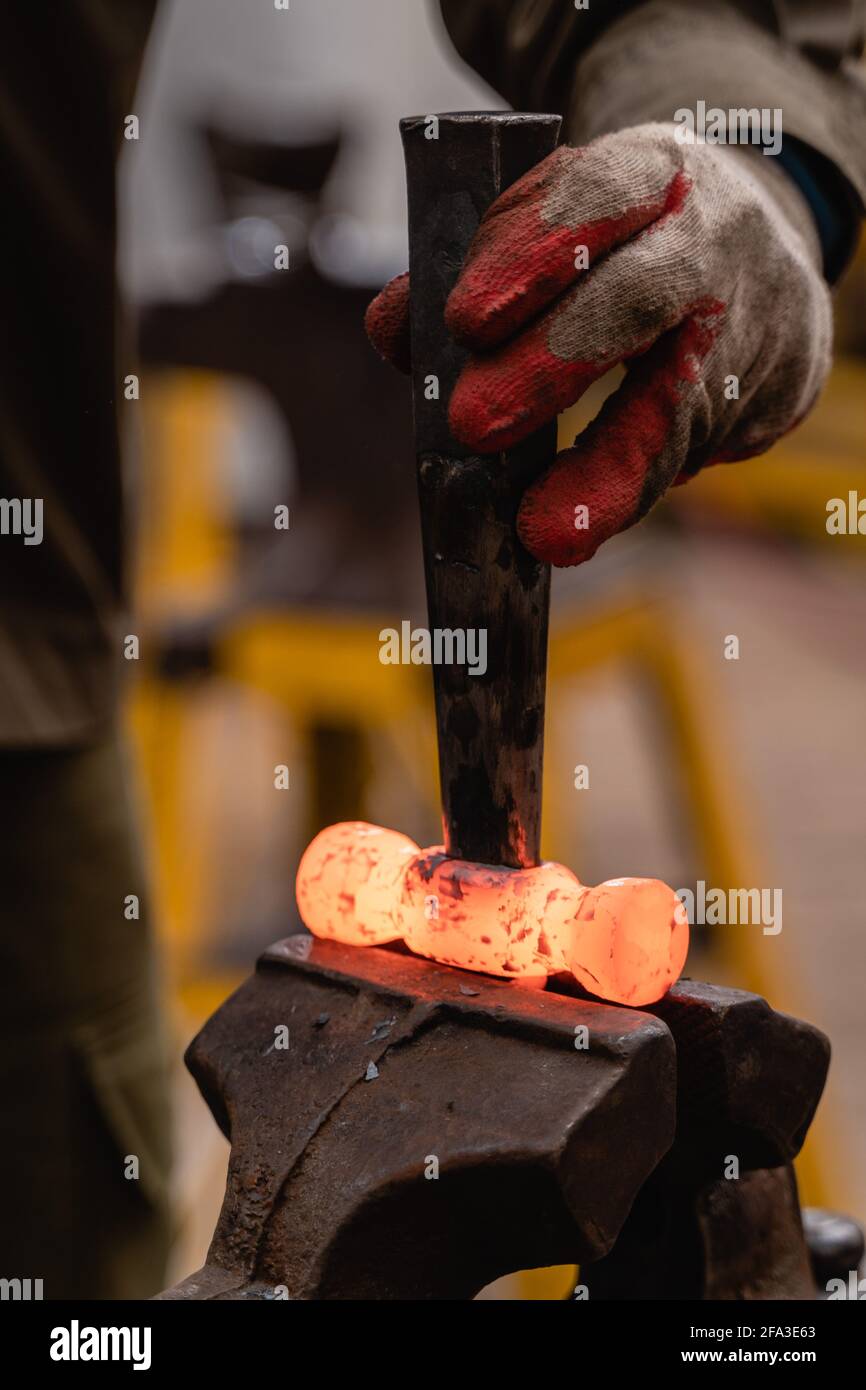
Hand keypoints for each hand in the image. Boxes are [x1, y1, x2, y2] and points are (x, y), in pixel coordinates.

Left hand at [366, 123, 831, 565]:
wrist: (756, 248)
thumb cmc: (624, 240)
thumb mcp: (558, 222)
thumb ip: (474, 268)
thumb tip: (395, 334)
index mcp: (655, 169)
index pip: (602, 191)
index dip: (535, 251)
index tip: (463, 320)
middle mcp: (717, 237)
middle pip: (642, 299)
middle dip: (552, 364)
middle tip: (470, 424)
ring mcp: (759, 316)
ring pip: (682, 404)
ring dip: (605, 474)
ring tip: (542, 531)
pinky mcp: (779, 390)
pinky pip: (697, 451)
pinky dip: (627, 491)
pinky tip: (575, 527)